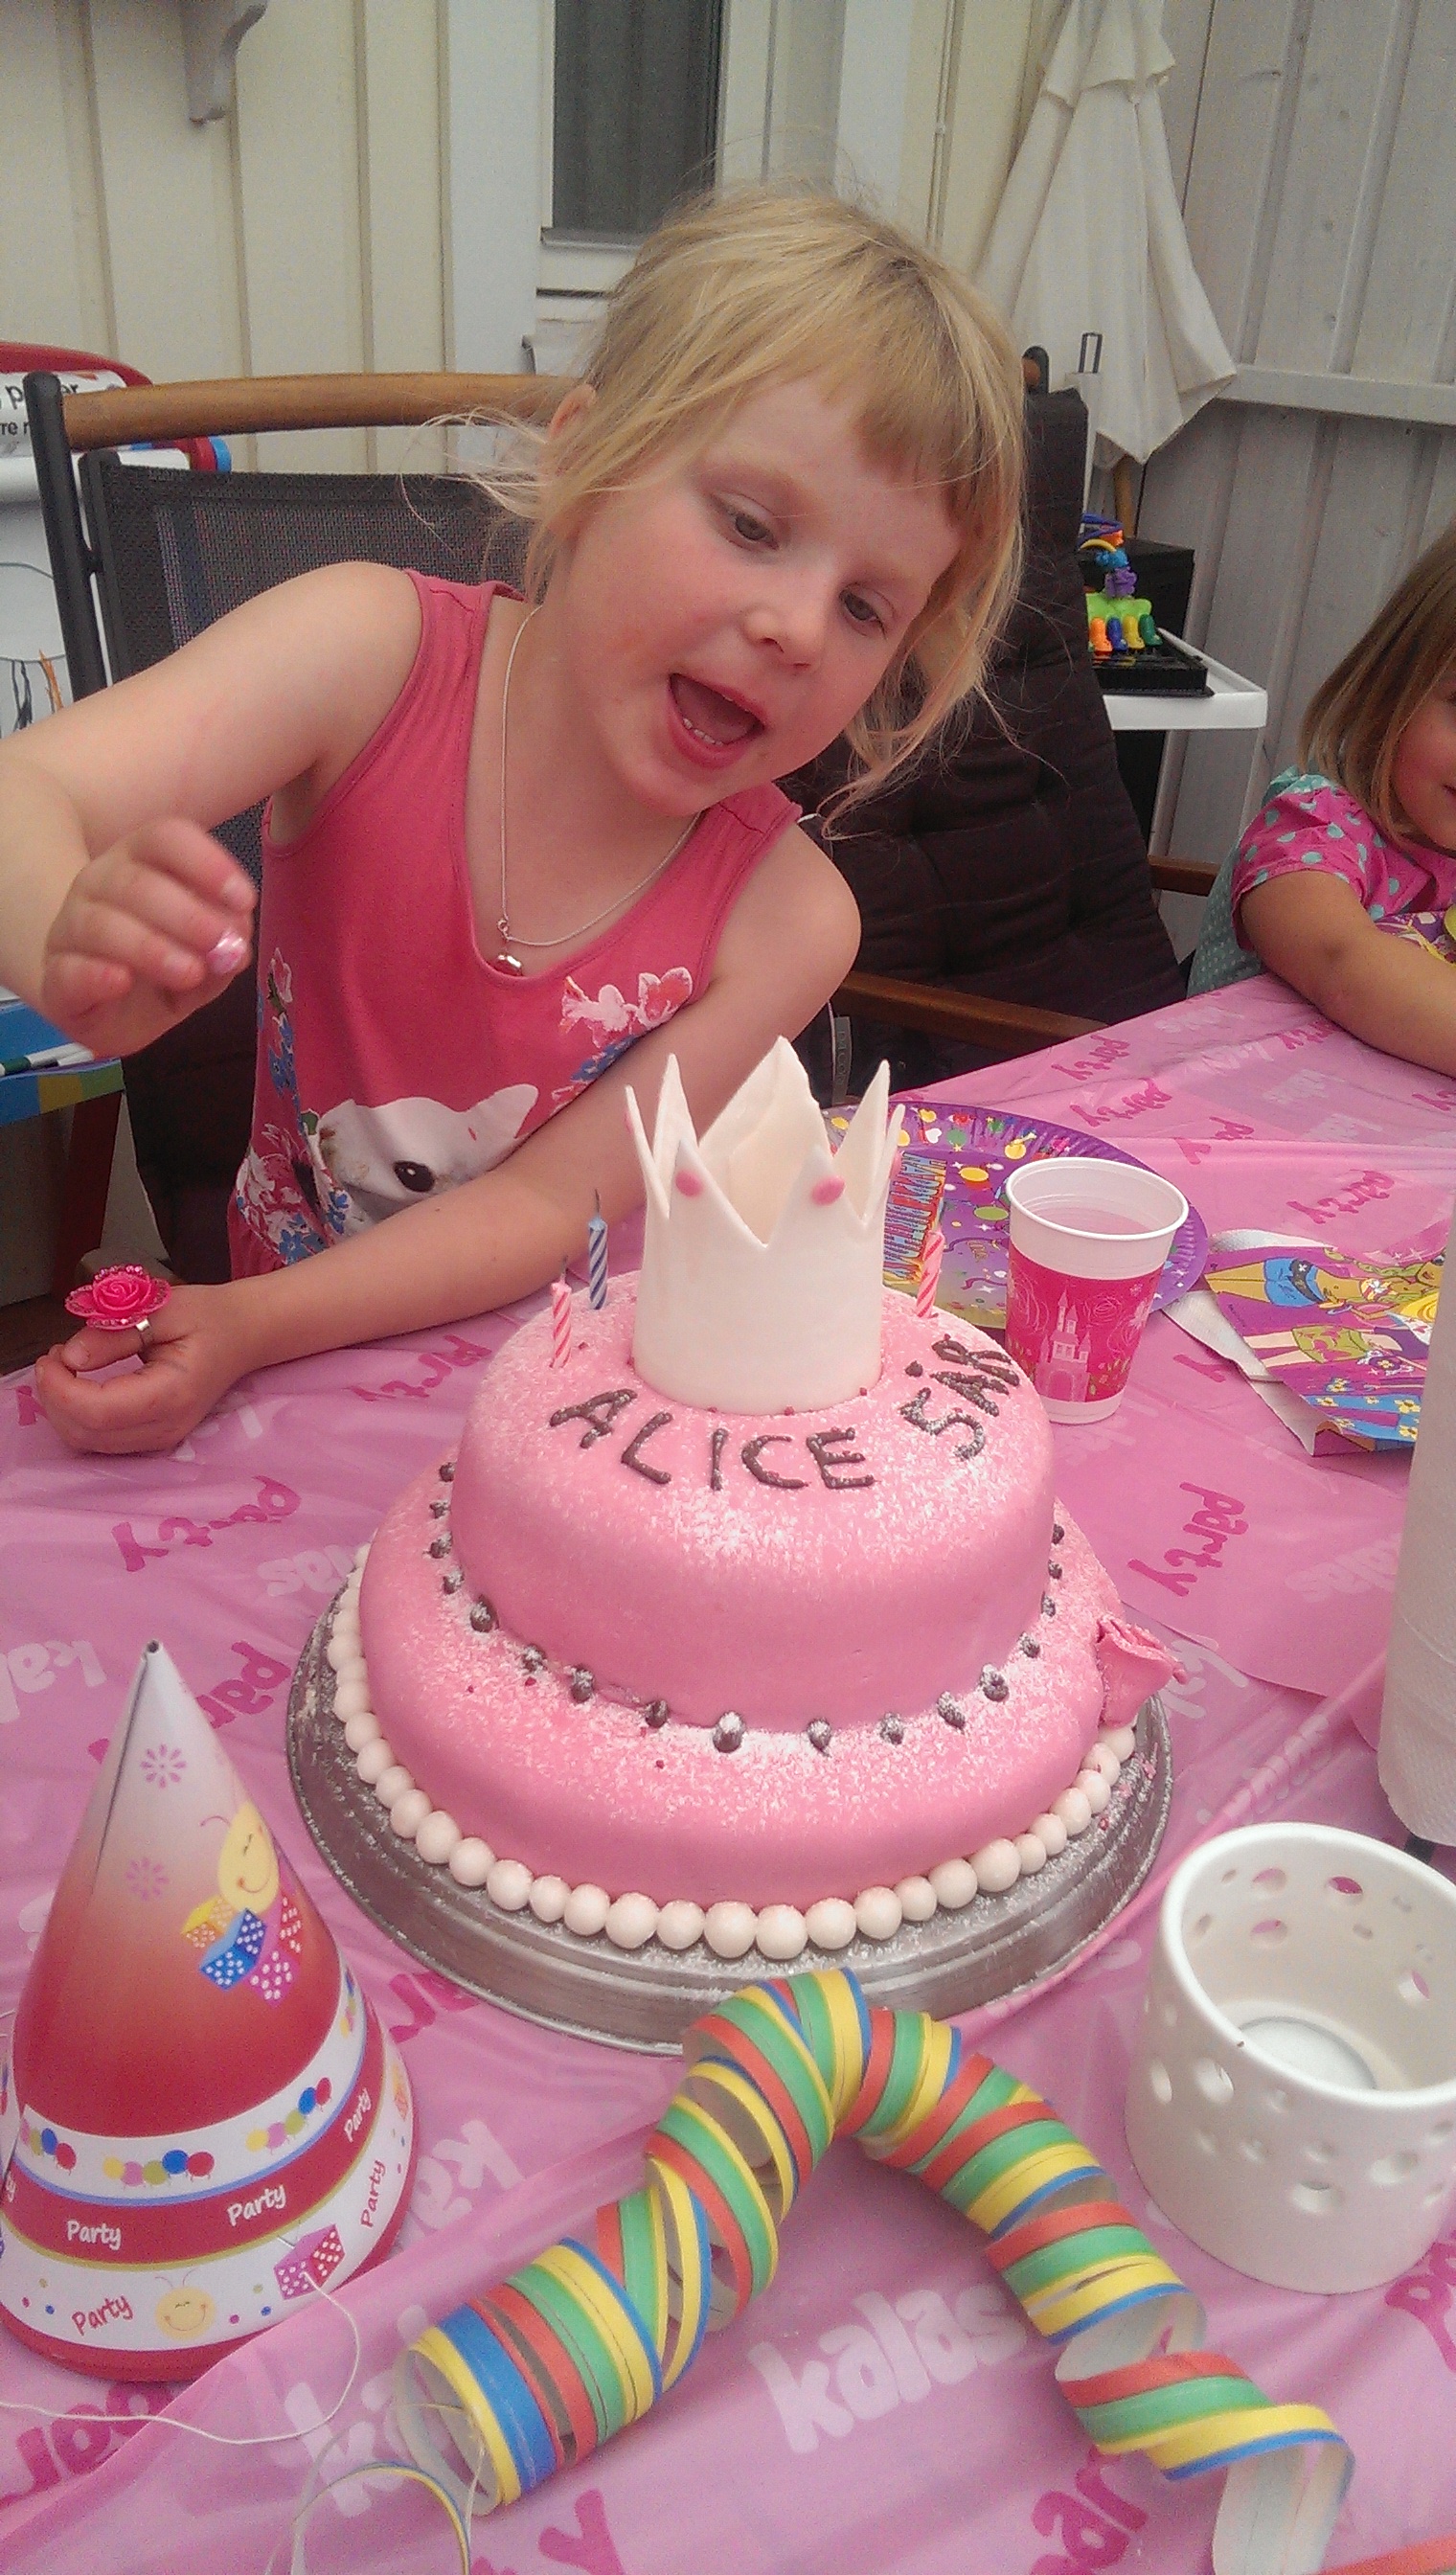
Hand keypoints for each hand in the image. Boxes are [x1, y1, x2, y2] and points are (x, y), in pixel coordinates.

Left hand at [34, 1281, 255, 1454]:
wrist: (244, 1335)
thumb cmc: (207, 1316)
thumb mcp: (161, 1308)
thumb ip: (113, 1332)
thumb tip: (70, 1355)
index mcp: (173, 1393)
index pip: (100, 1411)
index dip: (62, 1389)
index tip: (51, 1355)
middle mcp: (167, 1427)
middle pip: (88, 1433)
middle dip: (54, 1398)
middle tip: (52, 1357)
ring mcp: (161, 1439)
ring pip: (88, 1442)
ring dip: (61, 1409)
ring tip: (62, 1367)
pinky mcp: (152, 1439)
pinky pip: (100, 1440)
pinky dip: (76, 1416)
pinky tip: (77, 1384)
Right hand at [40, 819, 255, 1056]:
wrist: (107, 1011)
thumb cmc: (159, 969)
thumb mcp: (203, 960)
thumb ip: (223, 951)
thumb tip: (238, 948)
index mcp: (139, 862)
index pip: (166, 838)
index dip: (208, 863)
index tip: (245, 901)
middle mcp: (98, 883)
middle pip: (137, 883)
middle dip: (188, 914)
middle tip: (224, 945)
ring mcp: (69, 928)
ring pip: (102, 924)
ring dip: (151, 947)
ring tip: (191, 973)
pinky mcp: (55, 977)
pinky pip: (68, 969)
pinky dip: (95, 974)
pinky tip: (121, 980)